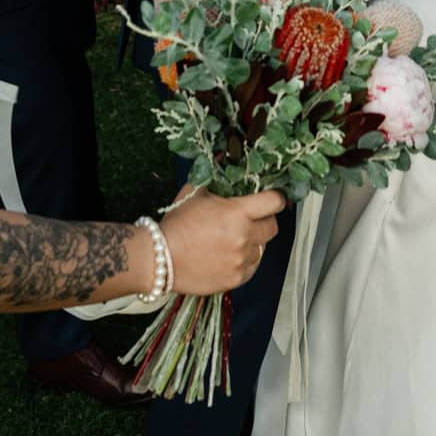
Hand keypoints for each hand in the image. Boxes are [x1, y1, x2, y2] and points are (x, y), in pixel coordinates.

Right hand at [159, 186, 286, 295]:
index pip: (274, 202)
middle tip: (252, 219)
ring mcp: (240, 260)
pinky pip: (252, 267)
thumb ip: (213, 176)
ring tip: (234, 239)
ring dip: (253, 243)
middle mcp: (244, 237)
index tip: (272, 198)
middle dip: (264, 221)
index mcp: (237, 213)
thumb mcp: (194, 192)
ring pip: (262, 249)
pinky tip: (230, 255)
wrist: (159, 258)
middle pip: (272, 227)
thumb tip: (223, 155)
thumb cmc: (177, 224)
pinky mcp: (235, 279)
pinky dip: (245, 261)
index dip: (276, 198)